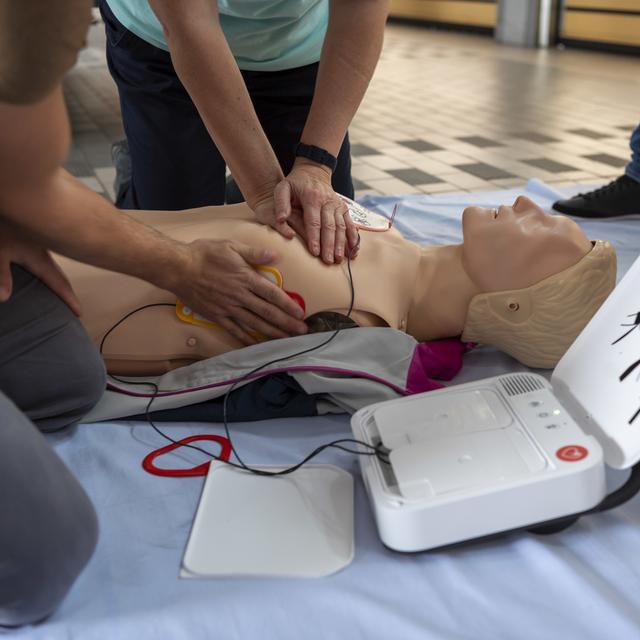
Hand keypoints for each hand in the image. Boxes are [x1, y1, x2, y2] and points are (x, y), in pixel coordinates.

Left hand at [0, 222, 80, 314]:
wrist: (11, 195)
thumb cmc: (4, 223)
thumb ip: (1, 274)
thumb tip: (4, 297)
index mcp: (39, 257)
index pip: (59, 283)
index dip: (69, 299)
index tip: (79, 313)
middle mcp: (44, 251)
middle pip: (60, 275)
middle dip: (67, 290)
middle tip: (75, 305)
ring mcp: (40, 243)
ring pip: (54, 265)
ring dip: (59, 278)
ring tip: (61, 289)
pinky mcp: (33, 236)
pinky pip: (47, 255)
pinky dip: (50, 266)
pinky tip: (43, 266)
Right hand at [169, 238, 307, 345]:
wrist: (178, 268)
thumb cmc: (204, 254)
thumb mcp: (232, 246)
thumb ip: (255, 253)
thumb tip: (275, 255)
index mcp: (246, 278)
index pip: (272, 294)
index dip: (288, 305)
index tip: (300, 313)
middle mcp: (240, 296)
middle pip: (268, 312)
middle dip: (286, 323)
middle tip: (301, 331)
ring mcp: (228, 308)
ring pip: (254, 323)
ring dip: (272, 332)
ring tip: (287, 339)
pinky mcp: (217, 316)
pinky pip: (234, 330)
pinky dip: (246, 339)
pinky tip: (257, 345)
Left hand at [254, 160, 359, 264]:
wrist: (313, 171)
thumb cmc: (295, 183)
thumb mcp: (283, 188)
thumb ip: (280, 203)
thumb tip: (281, 220)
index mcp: (312, 198)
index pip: (314, 221)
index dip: (315, 238)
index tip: (315, 252)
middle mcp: (328, 202)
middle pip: (330, 227)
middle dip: (329, 245)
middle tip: (328, 261)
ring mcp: (338, 205)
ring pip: (342, 227)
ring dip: (341, 244)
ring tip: (339, 260)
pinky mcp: (344, 208)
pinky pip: (350, 224)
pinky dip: (353, 238)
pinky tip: (353, 250)